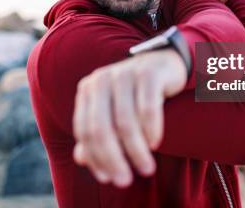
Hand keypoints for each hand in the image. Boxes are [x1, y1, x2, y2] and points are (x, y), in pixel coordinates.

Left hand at [72, 48, 185, 187]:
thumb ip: (96, 133)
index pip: (84, 130)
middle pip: (101, 128)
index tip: (109, 178)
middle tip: (126, 180)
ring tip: (146, 168)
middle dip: (113, 159)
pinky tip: (155, 143)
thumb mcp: (112, 112)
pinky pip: (148, 108)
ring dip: (136, 151)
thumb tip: (80, 159)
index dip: (95, 158)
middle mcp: (102, 79)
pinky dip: (151, 130)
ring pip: (125, 122)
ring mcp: (124, 73)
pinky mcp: (148, 73)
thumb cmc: (134, 95)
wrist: (163, 64)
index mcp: (88, 89)